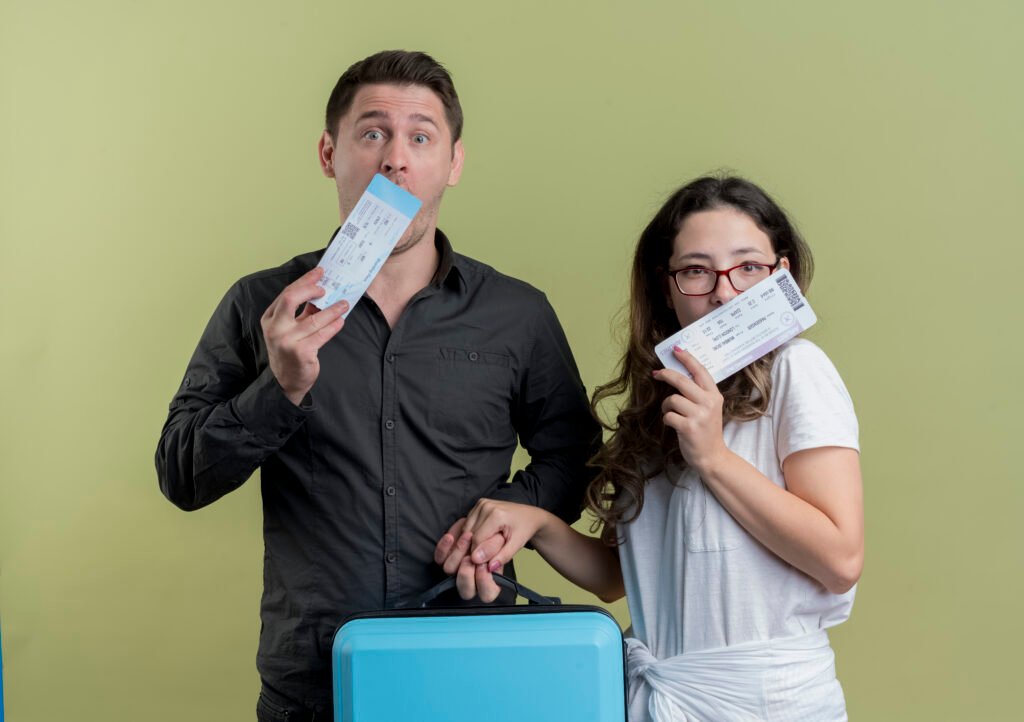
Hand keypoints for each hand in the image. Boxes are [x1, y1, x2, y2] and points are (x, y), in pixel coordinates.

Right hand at [261, 267, 347, 404]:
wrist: (287, 381)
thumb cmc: (290, 351)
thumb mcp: (289, 329)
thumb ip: (302, 312)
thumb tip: (321, 293)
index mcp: (270, 318)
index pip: (287, 293)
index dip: (304, 281)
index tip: (318, 273)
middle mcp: (275, 328)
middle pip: (291, 298)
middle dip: (310, 288)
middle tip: (326, 286)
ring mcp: (287, 341)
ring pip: (313, 318)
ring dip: (332, 309)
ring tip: (343, 304)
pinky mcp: (301, 352)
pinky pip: (322, 334)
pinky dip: (333, 326)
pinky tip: (340, 321)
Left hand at [433, 517, 504, 601]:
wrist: (486, 520)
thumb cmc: (498, 532)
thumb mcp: (503, 539)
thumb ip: (495, 550)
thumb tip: (488, 564)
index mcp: (490, 580)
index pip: (487, 594)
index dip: (484, 583)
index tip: (484, 566)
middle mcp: (472, 579)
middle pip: (465, 590)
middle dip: (466, 574)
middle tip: (471, 557)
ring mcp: (457, 570)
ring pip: (450, 571)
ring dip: (458, 553)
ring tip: (468, 536)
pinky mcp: (446, 559)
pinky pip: (439, 558)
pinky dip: (443, 547)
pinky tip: (450, 537)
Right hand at [462, 499, 550, 598]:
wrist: (529, 516)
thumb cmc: (525, 529)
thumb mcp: (517, 545)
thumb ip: (503, 556)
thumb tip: (489, 568)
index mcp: (496, 515)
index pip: (477, 539)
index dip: (477, 554)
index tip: (481, 564)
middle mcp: (486, 505)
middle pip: (469, 534)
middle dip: (473, 548)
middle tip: (481, 558)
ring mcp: (482, 503)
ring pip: (466, 528)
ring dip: (469, 541)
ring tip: (481, 549)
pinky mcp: (479, 504)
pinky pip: (468, 523)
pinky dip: (470, 533)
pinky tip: (479, 540)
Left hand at [653, 347, 727, 472]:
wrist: (712, 456)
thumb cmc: (707, 430)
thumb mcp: (709, 408)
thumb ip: (699, 393)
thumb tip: (677, 374)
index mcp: (715, 395)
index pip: (700, 371)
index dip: (687, 358)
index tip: (676, 349)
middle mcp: (709, 403)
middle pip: (682, 380)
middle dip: (666, 374)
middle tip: (656, 374)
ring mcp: (699, 415)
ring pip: (672, 399)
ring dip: (666, 405)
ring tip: (671, 412)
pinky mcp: (689, 427)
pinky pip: (668, 415)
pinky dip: (667, 419)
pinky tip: (673, 424)